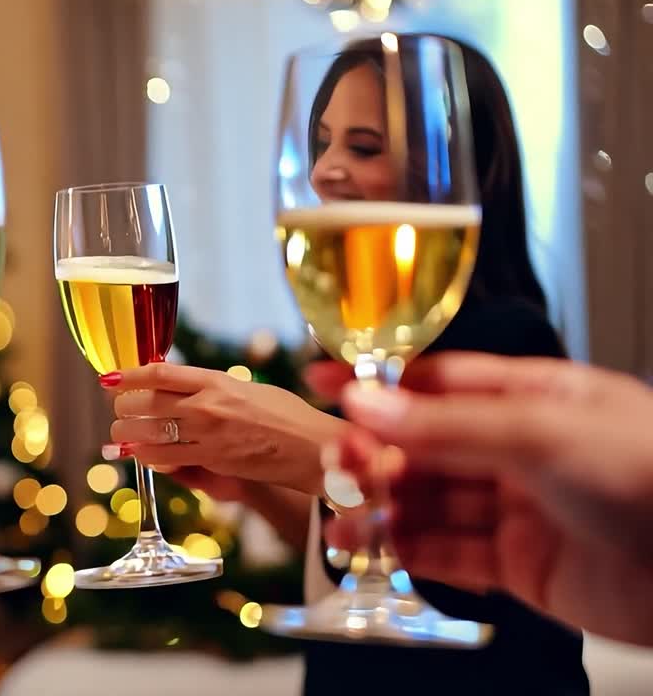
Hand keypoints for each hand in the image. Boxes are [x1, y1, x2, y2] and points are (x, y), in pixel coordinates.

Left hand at [102, 363, 339, 494]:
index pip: (160, 373)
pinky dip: (146, 455)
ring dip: (127, 433)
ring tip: (119, 433)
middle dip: (123, 406)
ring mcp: (208, 434)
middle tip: (117, 408)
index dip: (128, 375)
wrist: (312, 447)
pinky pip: (166, 457)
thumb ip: (212, 389)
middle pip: (147, 402)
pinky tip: (138, 454)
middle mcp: (208, 404)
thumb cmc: (286, 415)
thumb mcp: (246, 389)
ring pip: (150, 432)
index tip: (110, 378)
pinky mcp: (212, 460)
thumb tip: (179, 389)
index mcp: (217, 380)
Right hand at [317, 353, 652, 647]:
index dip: (381, 384)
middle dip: (376, 452)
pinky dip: (405, 549)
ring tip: (339, 515)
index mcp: (536, 397)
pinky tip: (372, 546)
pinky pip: (448, 553)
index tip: (326, 381)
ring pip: (431, 501)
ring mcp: (521, 507)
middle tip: (336, 460)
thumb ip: (446, 423)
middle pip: (427, 445)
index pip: (440, 382)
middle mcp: (523, 449)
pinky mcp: (520, 564)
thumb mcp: (539, 431)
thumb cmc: (651, 476)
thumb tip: (368, 401)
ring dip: (381, 507)